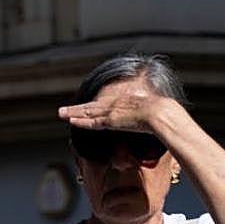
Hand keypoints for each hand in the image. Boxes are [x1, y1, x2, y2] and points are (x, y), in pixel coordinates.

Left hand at [58, 78, 173, 133]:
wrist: (162, 113)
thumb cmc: (164, 115)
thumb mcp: (156, 113)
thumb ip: (153, 116)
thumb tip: (163, 119)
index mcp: (126, 101)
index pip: (105, 104)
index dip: (94, 106)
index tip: (86, 107)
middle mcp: (116, 104)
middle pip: (92, 106)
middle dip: (77, 108)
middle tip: (64, 110)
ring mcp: (112, 112)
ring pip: (88, 112)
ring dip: (73, 112)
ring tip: (60, 113)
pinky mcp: (111, 120)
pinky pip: (92, 122)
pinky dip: (81, 121)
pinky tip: (71, 121)